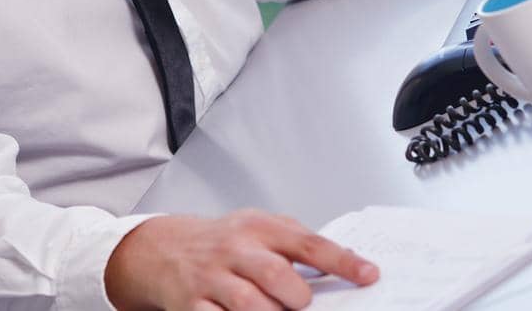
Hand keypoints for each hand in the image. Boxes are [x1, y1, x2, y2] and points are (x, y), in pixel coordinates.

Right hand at [105, 209, 377, 310]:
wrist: (163, 249)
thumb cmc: (222, 242)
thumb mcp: (258, 229)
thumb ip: (297, 242)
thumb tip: (347, 263)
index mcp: (259, 228)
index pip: (308, 243)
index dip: (342, 261)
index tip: (369, 275)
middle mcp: (235, 250)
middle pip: (276, 275)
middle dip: (298, 296)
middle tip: (304, 303)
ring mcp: (212, 279)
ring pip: (249, 304)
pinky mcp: (192, 305)